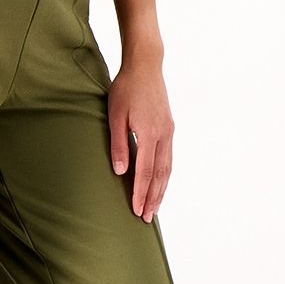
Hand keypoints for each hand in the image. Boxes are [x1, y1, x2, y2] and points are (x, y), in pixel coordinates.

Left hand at [107, 53, 171, 219]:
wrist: (146, 66)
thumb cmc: (126, 88)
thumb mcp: (115, 116)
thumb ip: (118, 144)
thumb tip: (121, 171)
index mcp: (149, 134)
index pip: (145, 172)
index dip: (141, 193)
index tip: (136, 210)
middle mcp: (163, 135)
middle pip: (160, 175)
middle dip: (153, 198)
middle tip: (147, 218)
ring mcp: (169, 131)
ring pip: (168, 168)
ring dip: (161, 190)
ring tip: (155, 207)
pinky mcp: (168, 127)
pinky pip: (169, 158)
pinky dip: (165, 175)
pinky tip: (160, 182)